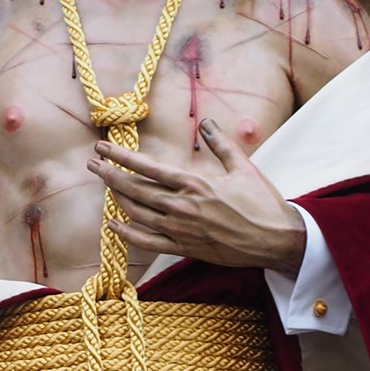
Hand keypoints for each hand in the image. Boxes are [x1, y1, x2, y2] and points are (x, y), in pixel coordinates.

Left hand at [89, 119, 305, 271]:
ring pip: (137, 214)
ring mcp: (181, 230)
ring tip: (105, 185)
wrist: (276, 240)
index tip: (102, 147)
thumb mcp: (243, 167)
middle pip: (134, 189)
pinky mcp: (185, 248)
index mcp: (194, 184)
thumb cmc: (262, 203)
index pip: (147, 167)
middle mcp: (182, 207)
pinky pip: (148, 242)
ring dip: (117, 198)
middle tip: (93, 163)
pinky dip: (127, 234)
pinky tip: (114, 225)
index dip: (121, 157)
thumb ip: (220, 144)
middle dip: (110, 175)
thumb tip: (206, 122)